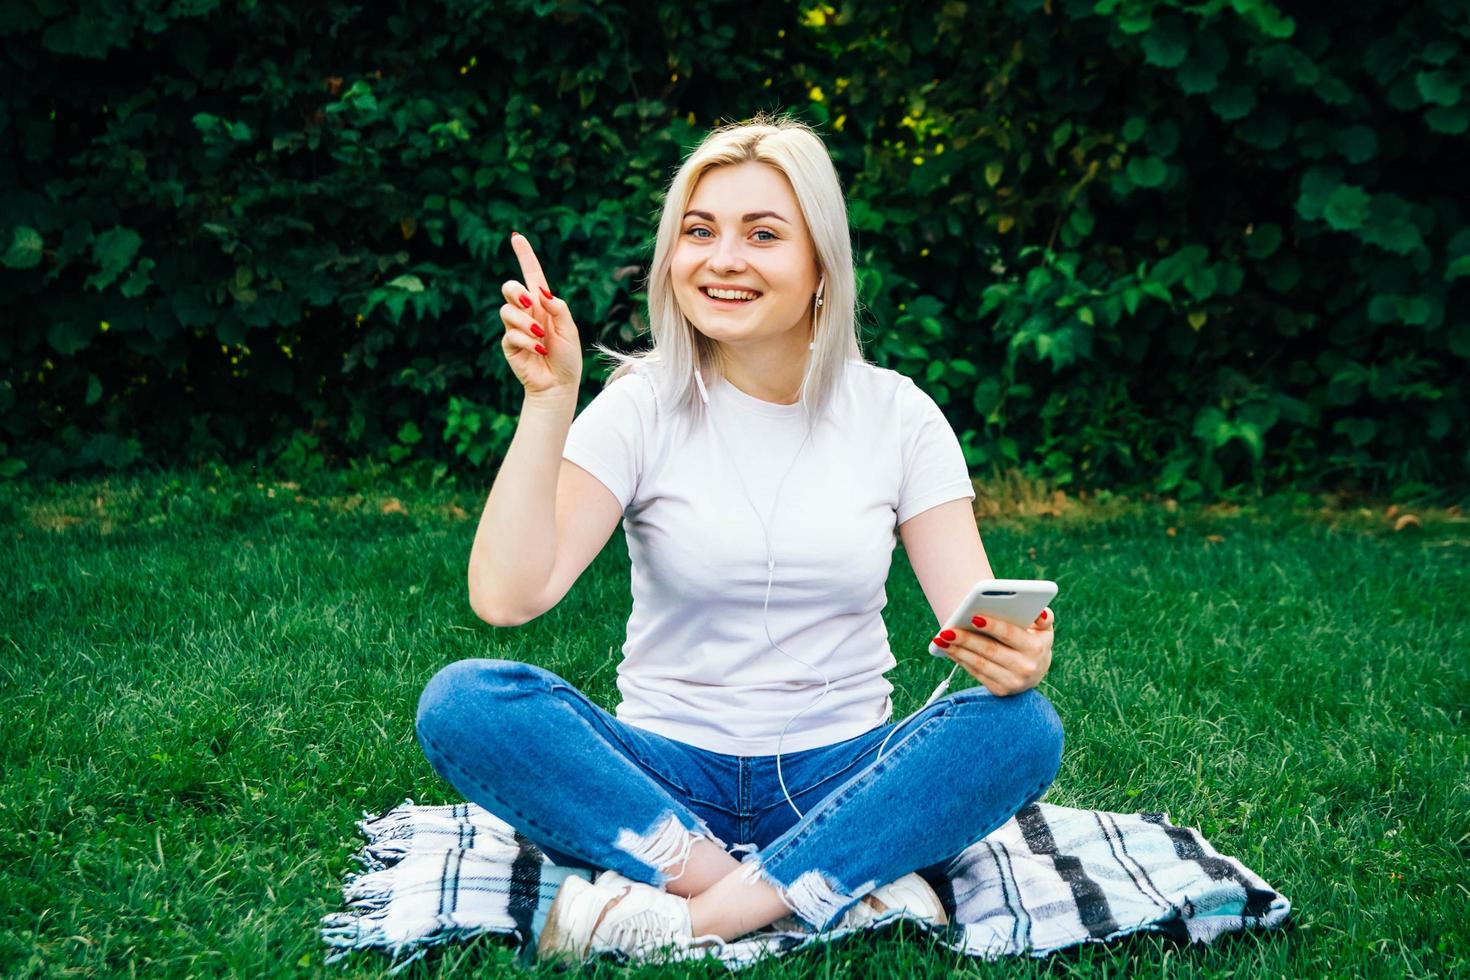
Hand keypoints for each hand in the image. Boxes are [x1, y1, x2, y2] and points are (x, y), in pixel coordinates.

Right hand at [499, 232, 582, 397]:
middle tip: (530, 305)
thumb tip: (541, 292)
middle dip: (516, 292)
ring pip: (507, 310)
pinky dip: (526, 340)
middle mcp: (528, 312)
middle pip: (510, 287)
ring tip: (540, 336)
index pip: (532, 274)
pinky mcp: (509, 345)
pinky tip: (539, 350)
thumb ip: (558, 308)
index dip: (524, 254)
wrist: (558, 384)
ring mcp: (516, 328)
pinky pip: (510, 334)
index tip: (516, 236)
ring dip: (524, 322)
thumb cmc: (568, 358)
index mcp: (544, 304)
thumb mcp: (569, 330)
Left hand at [932, 607, 1054, 696]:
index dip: (992, 626)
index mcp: (1036, 649)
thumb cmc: (1034, 641)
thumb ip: (1044, 618)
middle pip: (990, 650)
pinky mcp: (999, 690)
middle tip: (947, 629)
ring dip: (957, 651)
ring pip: (979, 664)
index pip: (1010, 634)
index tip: (973, 616)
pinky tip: (949, 649)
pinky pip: (976, 673)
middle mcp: (1025, 668)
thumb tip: (1041, 613)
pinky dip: (960, 660)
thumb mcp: (1044, 629)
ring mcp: (1012, 682)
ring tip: (941, 638)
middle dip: (967, 639)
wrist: (1035, 672)